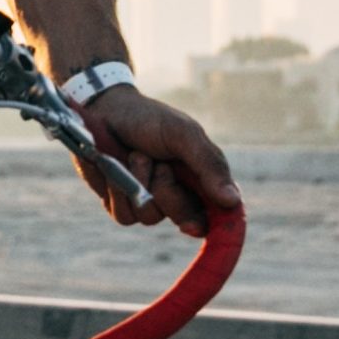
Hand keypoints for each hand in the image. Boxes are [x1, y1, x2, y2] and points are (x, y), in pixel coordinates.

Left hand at [76, 88, 240, 232]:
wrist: (106, 110)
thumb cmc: (149, 119)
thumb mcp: (184, 135)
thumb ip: (209, 166)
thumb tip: (233, 201)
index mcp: (202, 179)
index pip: (218, 215)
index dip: (215, 228)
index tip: (193, 225)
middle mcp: (179, 195)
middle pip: (184, 220)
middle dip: (168, 191)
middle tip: (160, 164)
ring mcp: (149, 201)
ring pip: (149, 217)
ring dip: (140, 183)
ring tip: (135, 156)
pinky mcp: (123, 203)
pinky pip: (123, 215)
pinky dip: (118, 189)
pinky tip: (115, 167)